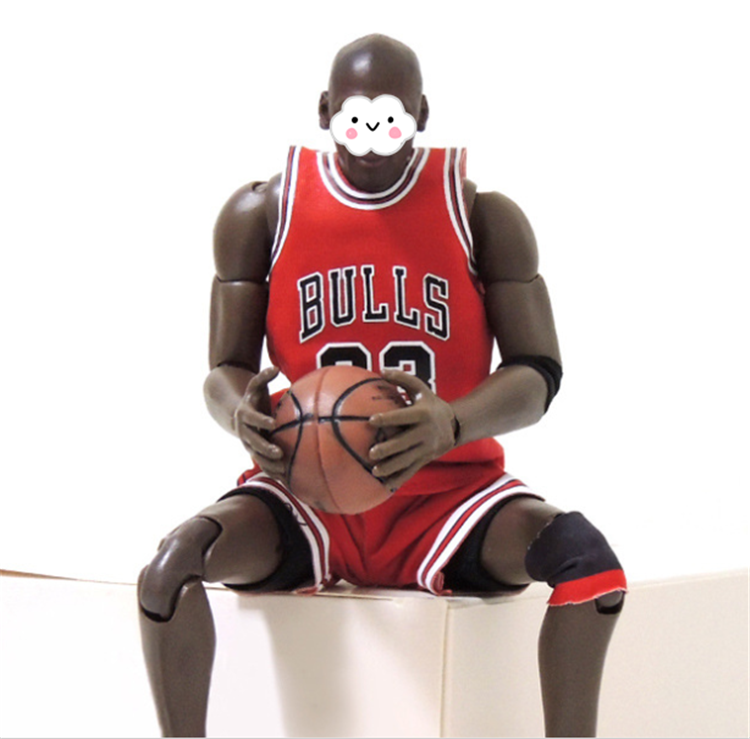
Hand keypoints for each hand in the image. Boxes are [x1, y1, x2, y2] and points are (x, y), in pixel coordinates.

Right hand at [233, 366, 285, 480]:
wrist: (237, 414)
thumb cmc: (252, 398)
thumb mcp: (255, 385)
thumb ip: (263, 376)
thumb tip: (275, 368)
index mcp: (245, 415)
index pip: (253, 419)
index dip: (261, 421)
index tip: (272, 423)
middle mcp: (244, 432)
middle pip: (254, 442)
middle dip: (265, 448)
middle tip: (279, 453)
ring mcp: (248, 444)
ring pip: (258, 457)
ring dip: (270, 465)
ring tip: (285, 471)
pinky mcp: (254, 453)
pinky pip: (263, 465)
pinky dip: (273, 472)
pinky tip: (287, 481)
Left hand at [368, 370, 456, 491]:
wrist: (455, 425)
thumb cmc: (429, 403)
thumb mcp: (420, 388)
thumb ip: (402, 379)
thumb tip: (381, 371)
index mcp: (422, 414)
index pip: (403, 416)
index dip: (388, 418)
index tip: (371, 420)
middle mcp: (425, 432)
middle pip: (405, 442)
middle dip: (389, 448)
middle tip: (371, 452)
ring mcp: (427, 448)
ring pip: (407, 460)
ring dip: (391, 467)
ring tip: (375, 470)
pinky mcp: (426, 459)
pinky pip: (412, 470)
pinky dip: (399, 478)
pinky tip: (385, 485)